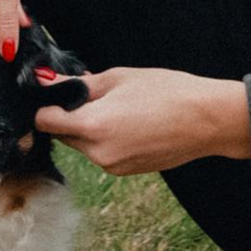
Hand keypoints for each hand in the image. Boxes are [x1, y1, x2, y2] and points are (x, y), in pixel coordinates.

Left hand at [36, 66, 250, 176]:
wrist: (206, 120)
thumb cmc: (167, 92)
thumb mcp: (119, 78)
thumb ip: (79, 84)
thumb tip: (48, 82)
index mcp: (93, 127)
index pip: (45, 122)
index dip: (44, 105)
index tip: (53, 92)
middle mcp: (98, 154)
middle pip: (63, 135)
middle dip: (69, 116)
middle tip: (91, 95)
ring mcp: (112, 167)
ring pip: (82, 146)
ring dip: (88, 128)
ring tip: (117, 107)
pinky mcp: (125, 172)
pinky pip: (101, 154)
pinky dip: (105, 139)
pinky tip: (129, 122)